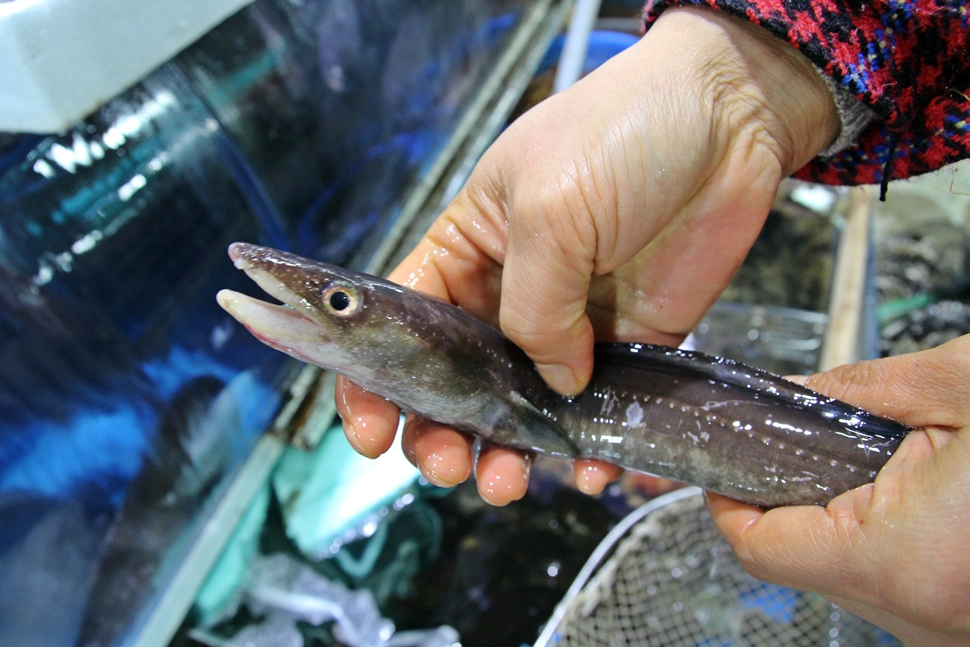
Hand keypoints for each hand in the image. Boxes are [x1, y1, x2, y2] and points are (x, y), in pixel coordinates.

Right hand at [336, 6, 838, 503]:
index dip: (375, 380)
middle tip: (452, 464)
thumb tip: (553, 384)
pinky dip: (594, 446)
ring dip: (510, 453)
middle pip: (458, 380)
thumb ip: (532, 308)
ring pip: (525, 406)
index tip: (370, 434)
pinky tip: (592, 471)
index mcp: (468, 249)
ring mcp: (571, 321)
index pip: (403, 322)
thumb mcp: (548, 211)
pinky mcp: (632, 340)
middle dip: (444, 430)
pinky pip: (603, 407)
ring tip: (507, 482)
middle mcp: (510, 291)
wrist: (730, 117)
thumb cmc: (620, 135)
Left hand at [707, 335, 969, 645]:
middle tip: (820, 446)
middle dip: (795, 499)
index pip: (755, 543)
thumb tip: (794, 392)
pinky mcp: (968, 623)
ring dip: (850, 519)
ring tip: (900, 468)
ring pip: (850, 575)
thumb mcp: (962, 388)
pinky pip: (902, 584)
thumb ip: (856, 390)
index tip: (728, 462)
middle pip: (798, 560)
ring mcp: (949, 630)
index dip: (729, 495)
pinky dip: (896, 540)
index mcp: (903, 558)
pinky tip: (935, 498)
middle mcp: (922, 615)